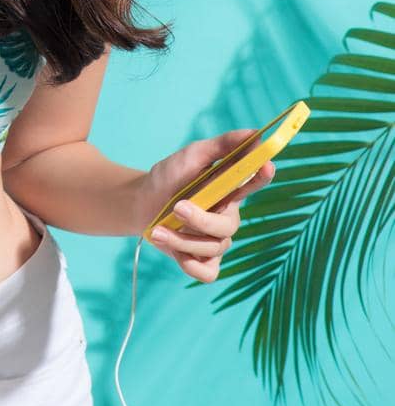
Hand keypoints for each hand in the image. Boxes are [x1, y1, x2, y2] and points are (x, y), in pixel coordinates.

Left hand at [136, 129, 276, 281]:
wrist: (140, 204)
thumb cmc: (168, 177)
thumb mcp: (191, 156)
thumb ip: (221, 146)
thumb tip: (253, 132)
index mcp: (228, 189)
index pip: (253, 183)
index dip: (262, 176)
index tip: (266, 165)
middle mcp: (227, 215)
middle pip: (229, 225)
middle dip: (201, 219)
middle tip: (177, 207)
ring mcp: (216, 240)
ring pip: (214, 247)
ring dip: (181, 239)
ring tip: (158, 229)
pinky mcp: (203, 260)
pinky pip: (208, 272)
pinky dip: (190, 265)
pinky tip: (172, 249)